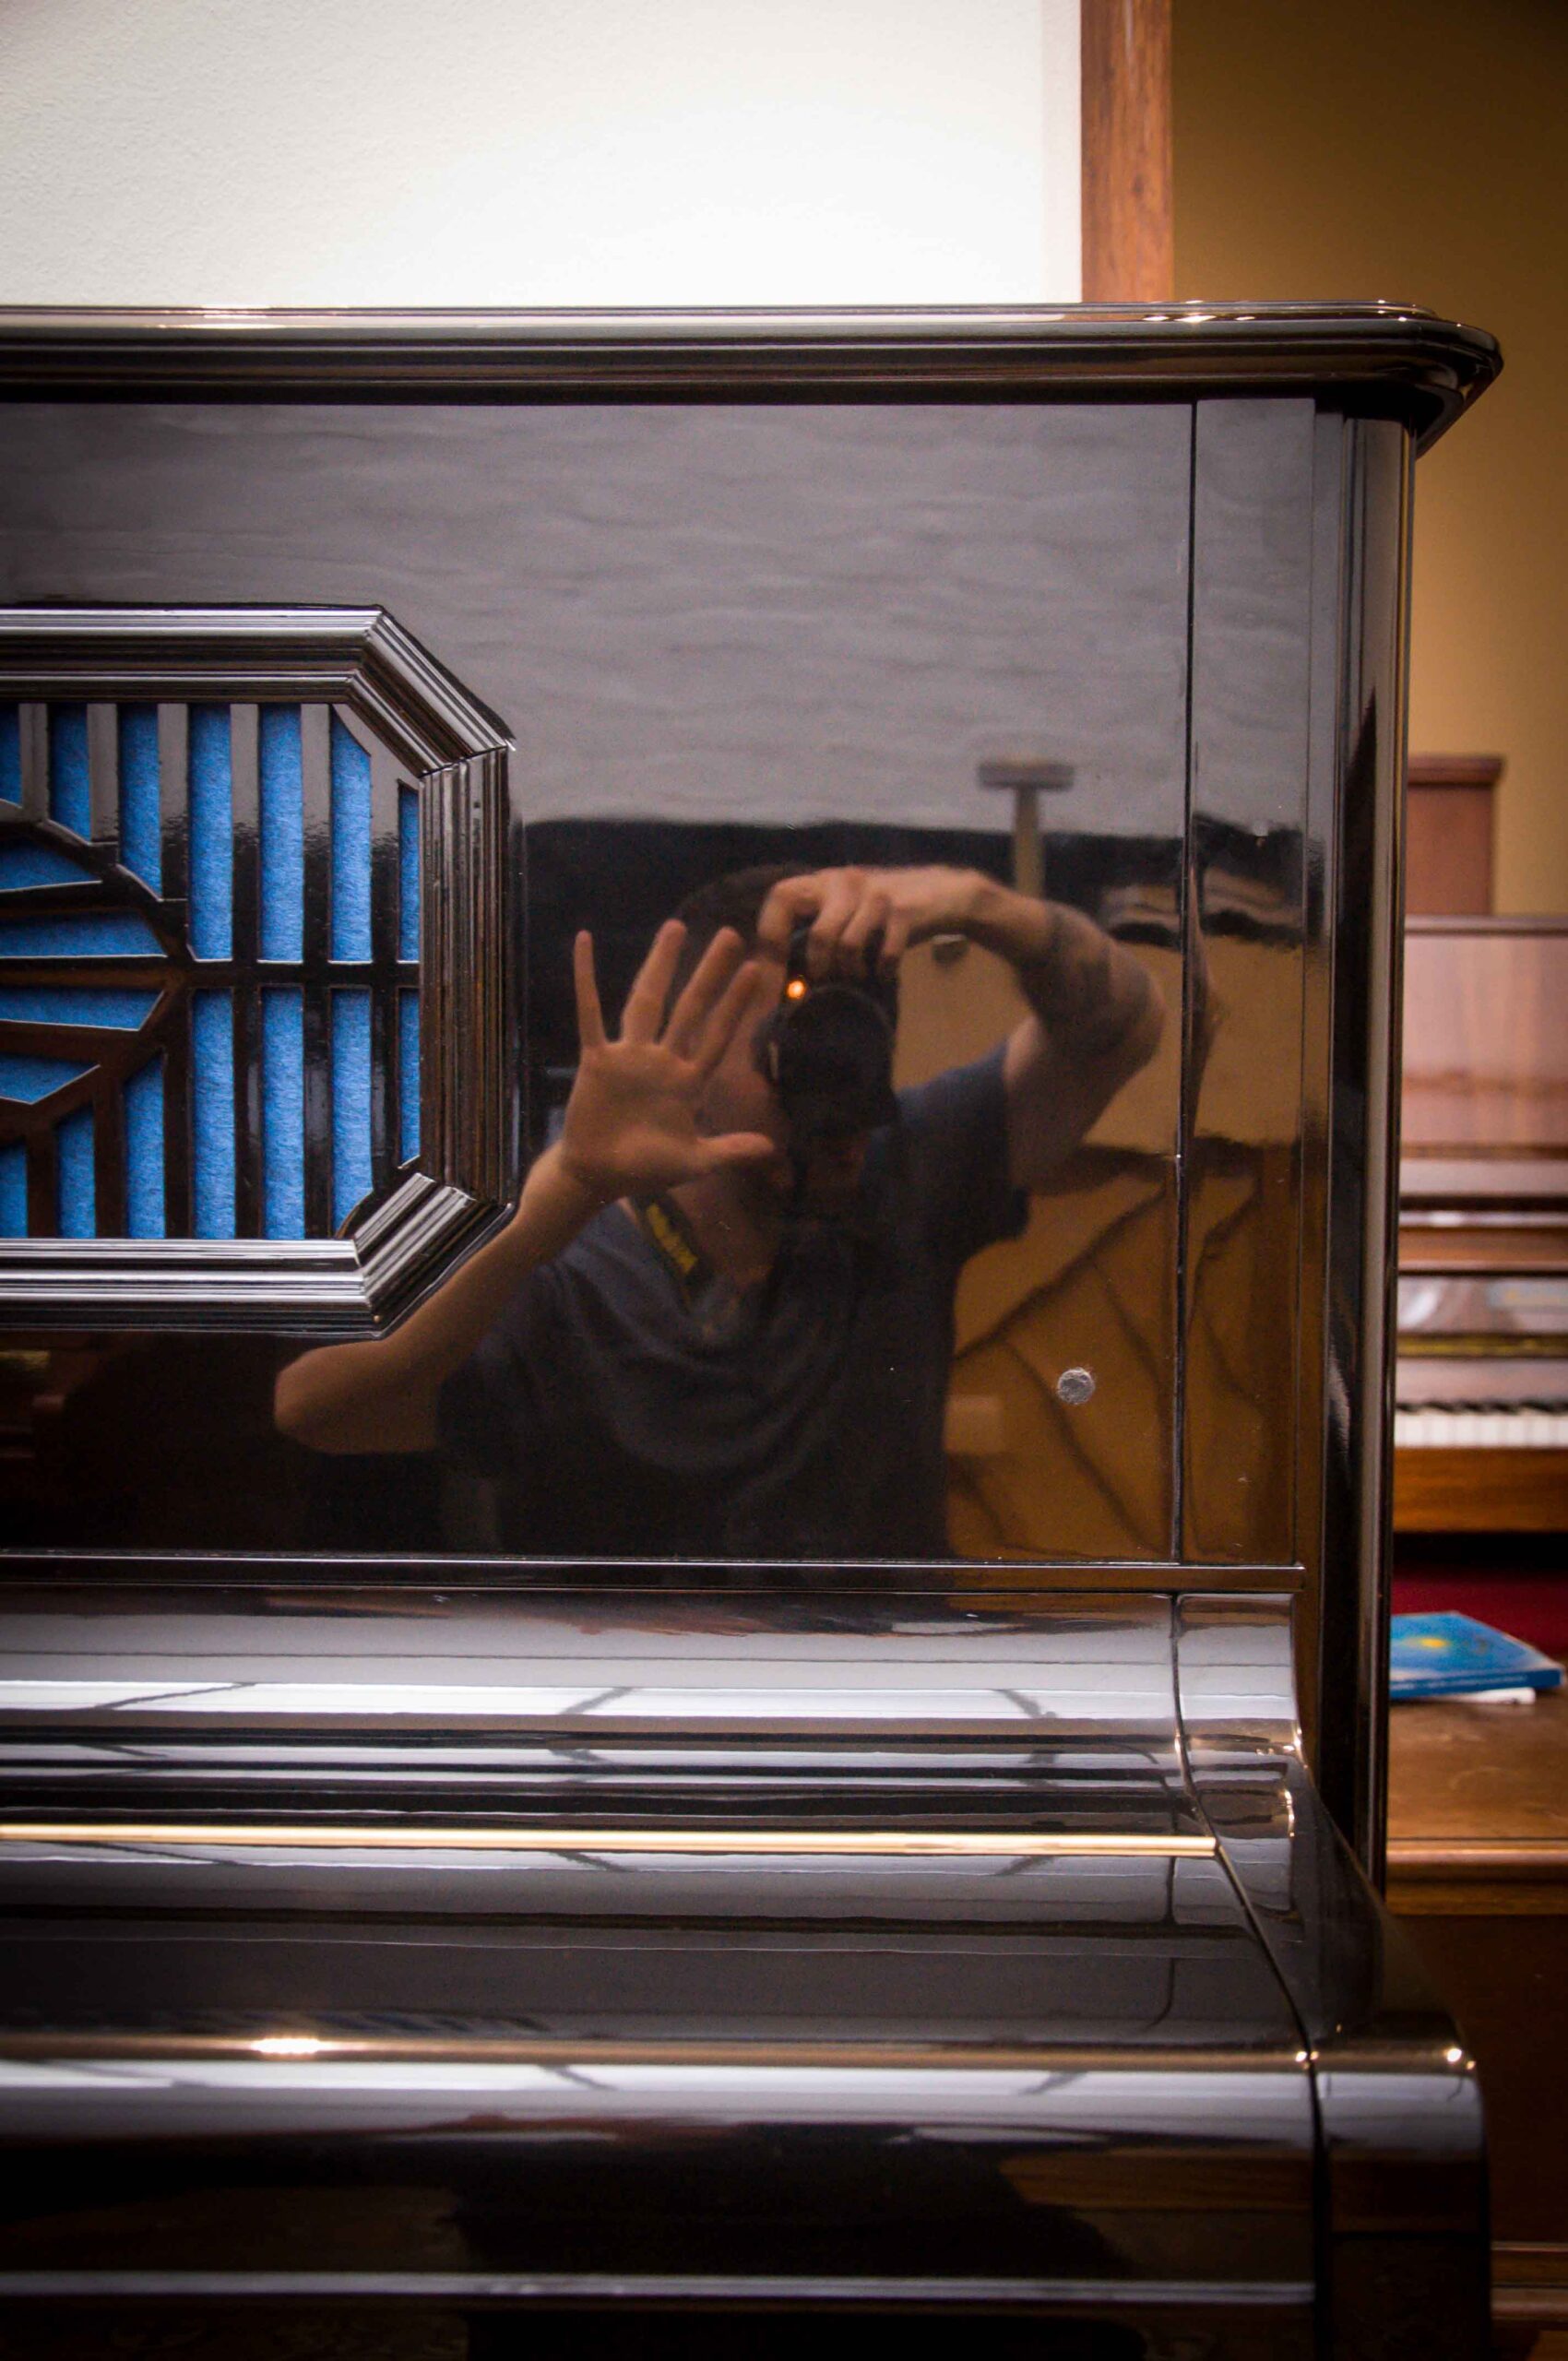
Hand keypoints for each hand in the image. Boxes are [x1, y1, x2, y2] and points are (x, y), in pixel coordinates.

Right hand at [558, 921, 776, 1202]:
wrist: (598, 1176)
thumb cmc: (645, 1169)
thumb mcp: (694, 1162)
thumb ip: (729, 1151)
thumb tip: (771, 1149)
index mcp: (688, 1081)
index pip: (718, 1035)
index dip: (735, 1005)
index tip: (756, 972)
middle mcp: (662, 1060)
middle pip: (690, 1007)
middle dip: (710, 972)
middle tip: (732, 935)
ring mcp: (629, 1056)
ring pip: (647, 1000)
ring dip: (660, 964)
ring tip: (676, 927)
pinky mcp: (596, 1059)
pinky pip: (590, 1013)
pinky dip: (586, 978)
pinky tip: (584, 943)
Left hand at [755, 865, 983, 979]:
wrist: (945, 892)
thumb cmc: (886, 907)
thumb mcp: (847, 906)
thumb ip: (818, 924)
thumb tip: (786, 970)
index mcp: (824, 881)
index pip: (780, 898)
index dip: (771, 938)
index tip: (773, 973)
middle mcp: (846, 882)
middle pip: (817, 931)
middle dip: (818, 965)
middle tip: (822, 982)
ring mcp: (876, 896)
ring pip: (848, 946)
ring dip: (851, 971)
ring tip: (857, 976)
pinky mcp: (904, 911)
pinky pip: (884, 953)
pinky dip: (881, 970)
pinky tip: (883, 973)